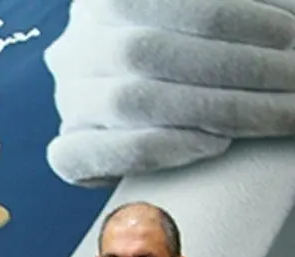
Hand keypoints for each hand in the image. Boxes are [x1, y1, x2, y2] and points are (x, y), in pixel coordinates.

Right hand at [43, 0, 294, 185]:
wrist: (178, 101)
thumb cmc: (210, 54)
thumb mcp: (207, 23)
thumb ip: (225, 13)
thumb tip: (280, 22)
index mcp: (105, 0)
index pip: (159, 2)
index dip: (228, 16)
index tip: (288, 33)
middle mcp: (76, 46)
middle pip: (143, 53)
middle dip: (234, 68)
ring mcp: (69, 100)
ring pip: (126, 101)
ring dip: (215, 109)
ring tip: (276, 114)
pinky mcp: (69, 151)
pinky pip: (93, 155)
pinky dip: (160, 149)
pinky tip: (214, 144)